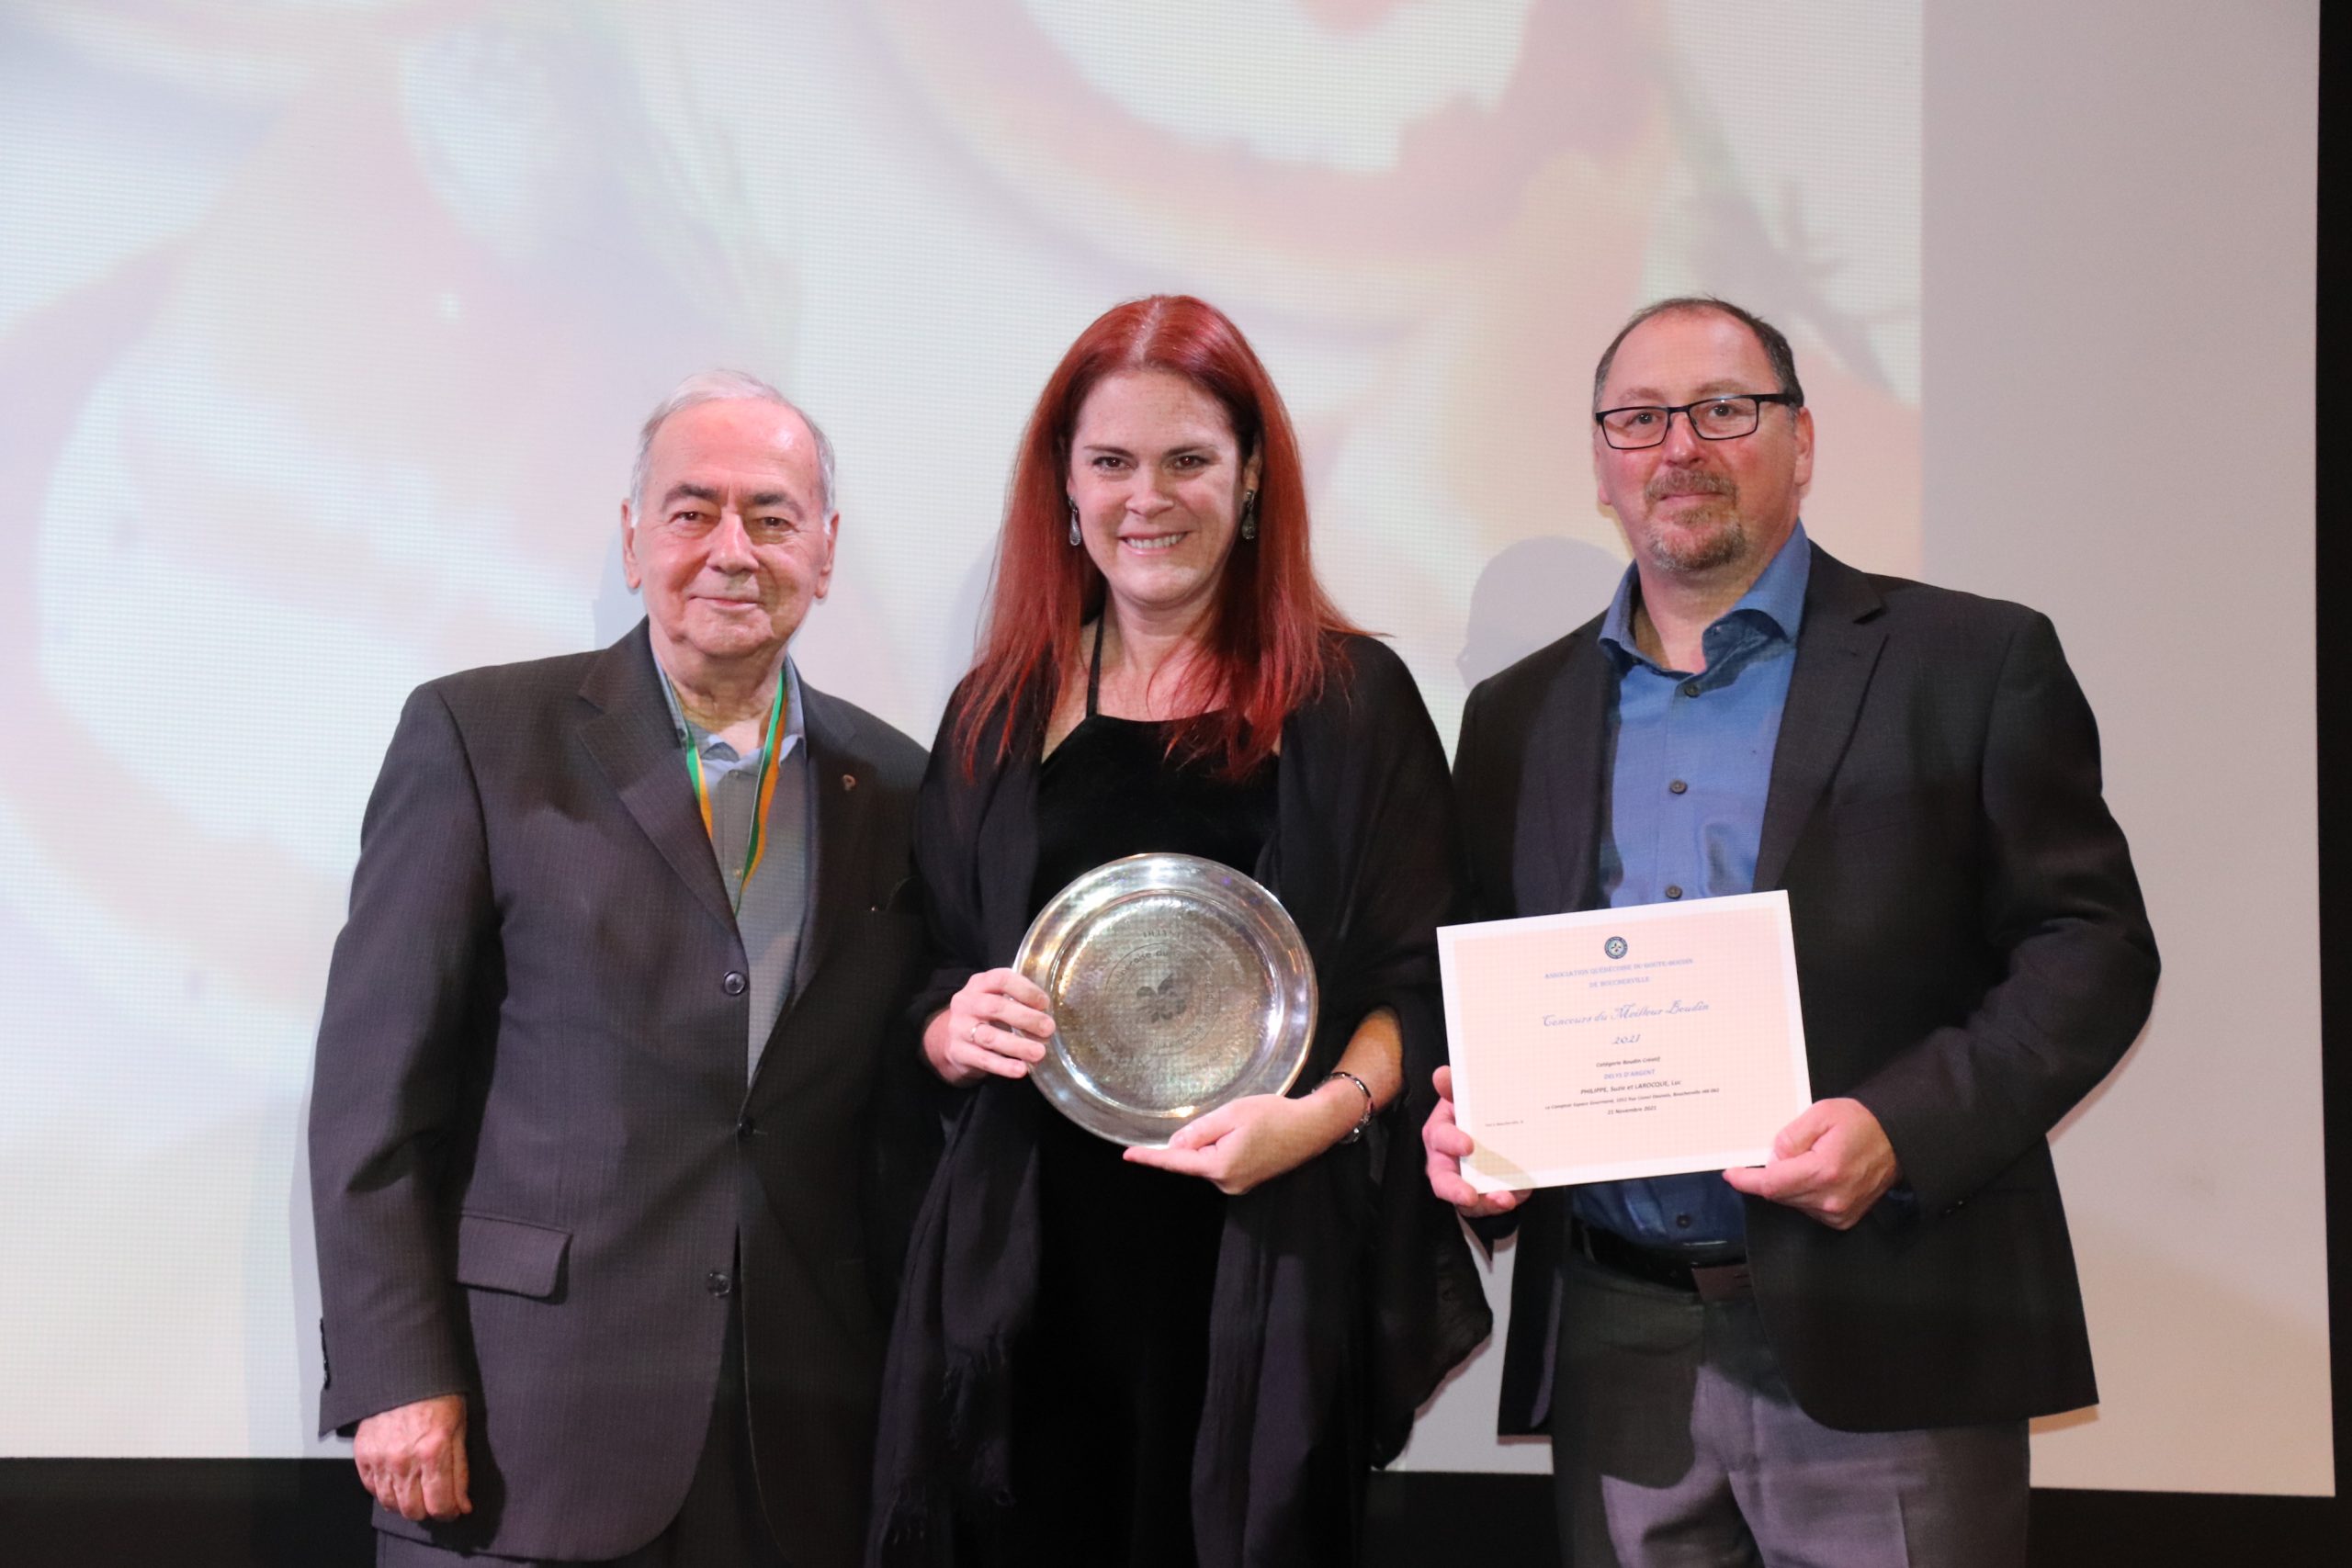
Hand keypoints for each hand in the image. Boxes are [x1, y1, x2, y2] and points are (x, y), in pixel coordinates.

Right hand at [352, 1393, 469, 1522]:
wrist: (404, 1376)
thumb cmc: (436, 1397)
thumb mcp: (459, 1429)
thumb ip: (460, 1471)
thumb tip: (463, 1504)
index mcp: (433, 1451)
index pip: (440, 1503)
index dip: (449, 1513)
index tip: (453, 1510)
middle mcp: (405, 1460)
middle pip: (413, 1510)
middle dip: (428, 1511)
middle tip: (435, 1502)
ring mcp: (381, 1459)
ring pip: (391, 1504)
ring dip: (406, 1504)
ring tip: (416, 1491)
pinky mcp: (364, 1456)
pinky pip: (372, 1489)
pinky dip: (385, 1490)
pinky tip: (397, 1480)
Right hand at [926, 968, 1053, 1085]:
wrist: (947, 1040)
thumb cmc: (983, 1016)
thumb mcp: (994, 999)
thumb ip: (1017, 1001)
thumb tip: (1051, 1016)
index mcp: (979, 984)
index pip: (1001, 979)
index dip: (1025, 989)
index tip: (1045, 1003)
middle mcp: (966, 1003)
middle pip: (995, 1008)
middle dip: (1026, 1018)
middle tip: (1048, 1028)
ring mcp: (959, 1028)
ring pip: (989, 1036)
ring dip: (1017, 1045)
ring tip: (1039, 1053)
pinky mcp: (957, 1052)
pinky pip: (983, 1059)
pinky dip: (1003, 1066)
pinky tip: (1021, 1070)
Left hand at [1123, 1089, 1352, 1194]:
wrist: (1311, 1127)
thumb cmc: (1273, 1116)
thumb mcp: (1231, 1115)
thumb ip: (1199, 1131)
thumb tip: (1174, 1146)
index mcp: (1219, 1166)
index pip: (1176, 1162)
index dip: (1150, 1157)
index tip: (1127, 1155)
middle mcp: (1226, 1183)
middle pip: (1194, 1159)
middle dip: (1200, 1138)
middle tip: (1230, 1120)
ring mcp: (1237, 1186)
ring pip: (1208, 1161)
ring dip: (1214, 1142)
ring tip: (1244, 1126)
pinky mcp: (1246, 1182)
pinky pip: (1221, 1164)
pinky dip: (1222, 1149)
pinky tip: (1245, 1136)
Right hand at [1423, 1065, 1529, 1218]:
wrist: (1491, 1132)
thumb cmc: (1472, 1113)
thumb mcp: (1464, 1098)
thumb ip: (1454, 1088)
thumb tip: (1442, 1074)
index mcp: (1440, 1133)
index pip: (1441, 1137)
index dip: (1452, 1142)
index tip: (1468, 1146)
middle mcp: (1444, 1161)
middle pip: (1443, 1180)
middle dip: (1455, 1188)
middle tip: (1469, 1195)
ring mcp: (1460, 1182)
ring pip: (1467, 1200)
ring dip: (1484, 1201)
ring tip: (1504, 1199)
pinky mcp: (1477, 1197)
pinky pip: (1485, 1206)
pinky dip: (1499, 1203)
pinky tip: (1514, 1196)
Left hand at [1721, 1097, 1898, 1229]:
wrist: (1896, 1140)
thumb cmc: (1861, 1123)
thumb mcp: (1820, 1114)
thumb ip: (1790, 1137)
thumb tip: (1772, 1160)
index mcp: (1824, 1171)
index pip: (1772, 1184)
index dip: (1747, 1181)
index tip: (1732, 1175)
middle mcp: (1831, 1198)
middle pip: (1780, 1194)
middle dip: (1772, 1175)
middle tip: (1784, 1153)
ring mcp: (1839, 1213)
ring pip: (1793, 1202)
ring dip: (1789, 1184)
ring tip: (1809, 1160)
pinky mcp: (1843, 1219)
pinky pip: (1808, 1208)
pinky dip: (1803, 1193)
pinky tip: (1816, 1175)